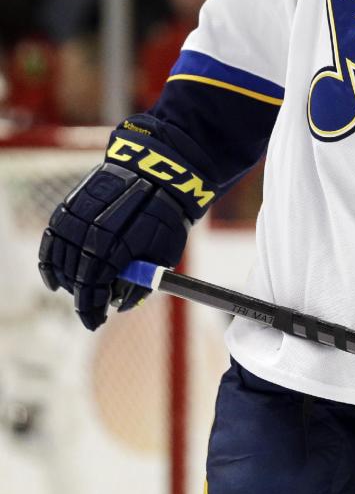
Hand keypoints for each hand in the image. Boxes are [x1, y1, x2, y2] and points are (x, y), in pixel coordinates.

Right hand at [38, 120, 215, 329]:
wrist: (159, 171)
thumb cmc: (166, 215)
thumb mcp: (165, 252)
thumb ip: (143, 281)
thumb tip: (122, 305)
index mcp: (118, 247)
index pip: (95, 287)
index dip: (93, 308)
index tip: (96, 321)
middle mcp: (93, 234)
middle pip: (78, 276)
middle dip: (83, 297)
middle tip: (91, 309)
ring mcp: (79, 219)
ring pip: (62, 259)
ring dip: (68, 281)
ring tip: (79, 292)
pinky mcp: (70, 207)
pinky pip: (52, 239)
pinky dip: (50, 261)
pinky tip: (54, 278)